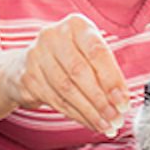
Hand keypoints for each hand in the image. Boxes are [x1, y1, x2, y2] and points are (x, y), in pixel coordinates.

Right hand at [2, 14, 127, 135]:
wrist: (26, 64)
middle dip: (101, 100)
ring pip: (67, 89)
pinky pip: (55, 100)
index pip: (96, 52)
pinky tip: (89, 122)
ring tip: (106, 124)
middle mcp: (52, 36)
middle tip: (116, 118)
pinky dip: (76, 114)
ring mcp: (36, 56)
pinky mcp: (27, 77)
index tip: (123, 101)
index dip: (112, 79)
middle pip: (79, 72)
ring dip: (89, 111)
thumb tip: (121, 101)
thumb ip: (105, 71)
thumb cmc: (69, 58)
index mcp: (75, 25)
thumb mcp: (88, 53)